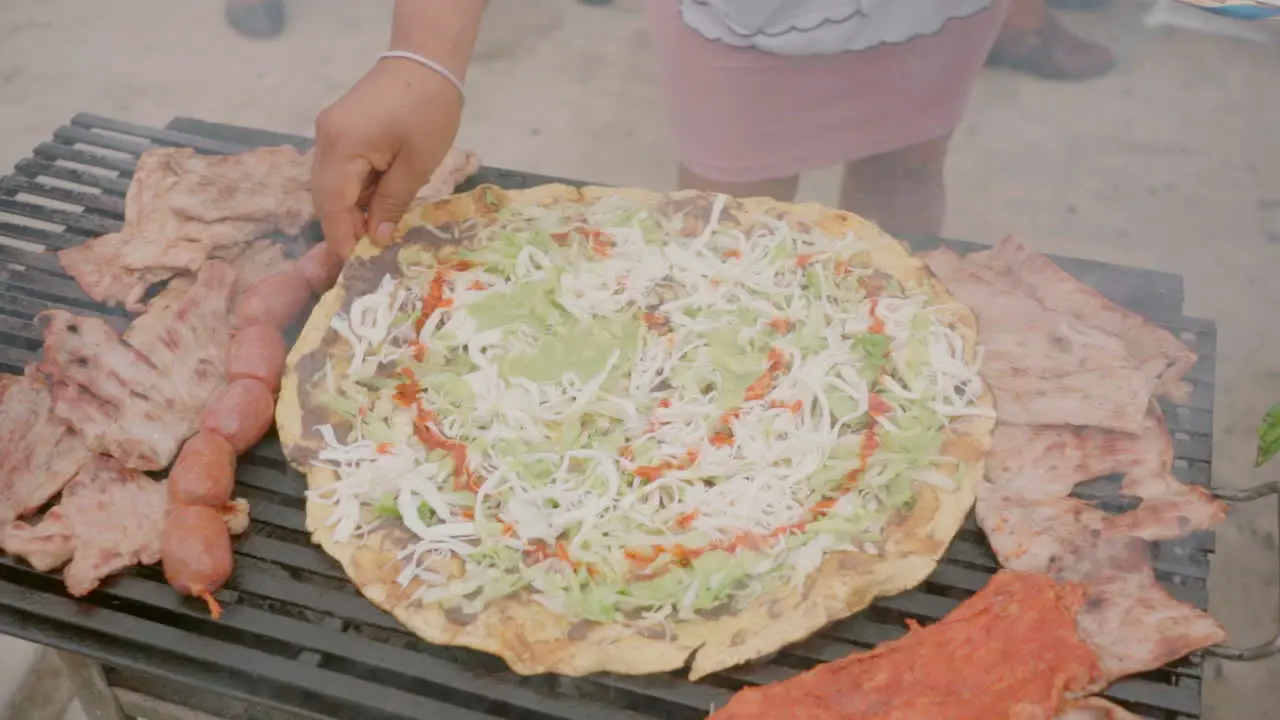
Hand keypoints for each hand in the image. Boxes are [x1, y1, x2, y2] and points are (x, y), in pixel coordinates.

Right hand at [311, 58, 462, 257]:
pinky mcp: (339, 129)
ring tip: (375, 236)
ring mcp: (329, 132)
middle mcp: (325, 140)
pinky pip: (339, 170)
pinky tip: (374, 206)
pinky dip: (353, 192)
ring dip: (349, 211)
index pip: (332, 206)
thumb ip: (392, 204)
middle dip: (344, 229)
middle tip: (367, 256)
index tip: (356, 267)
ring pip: (330, 186)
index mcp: (342, 147)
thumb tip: (377, 240)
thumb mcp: (417, 164)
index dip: (342, 239)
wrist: (426, 61)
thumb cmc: (429, 110)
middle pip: (325, 198)